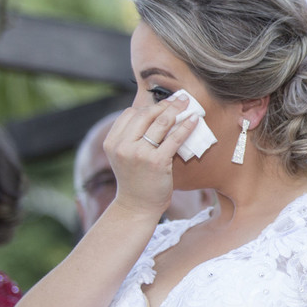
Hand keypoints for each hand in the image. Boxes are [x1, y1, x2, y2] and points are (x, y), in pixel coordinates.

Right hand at [103, 97, 197, 217]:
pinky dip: (186, 126)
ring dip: (177, 110)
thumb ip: (131, 137)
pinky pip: (174, 138)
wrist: (137, 206)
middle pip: (146, 114)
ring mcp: (139, 154)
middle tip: (179, 100)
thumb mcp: (124, 156)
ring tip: (188, 104)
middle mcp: (123, 146)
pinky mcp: (157, 162)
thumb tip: (154, 113)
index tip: (163, 104)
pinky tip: (194, 120)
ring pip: (160, 123)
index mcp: (112, 142)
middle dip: (165, 104)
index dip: (148, 106)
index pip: (130, 114)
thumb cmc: (135, 180)